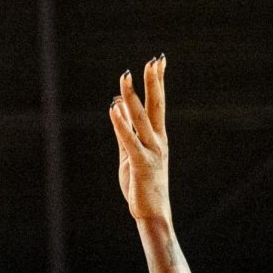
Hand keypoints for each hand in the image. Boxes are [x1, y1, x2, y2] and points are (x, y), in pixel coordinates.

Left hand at [109, 54, 170, 221]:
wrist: (152, 212)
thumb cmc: (141, 184)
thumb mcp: (129, 152)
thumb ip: (124, 129)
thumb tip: (118, 104)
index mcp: (157, 138)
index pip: (158, 104)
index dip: (158, 82)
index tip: (158, 61)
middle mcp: (157, 141)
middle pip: (156, 106)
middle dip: (154, 82)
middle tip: (154, 60)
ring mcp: (151, 152)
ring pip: (141, 119)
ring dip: (132, 97)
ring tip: (126, 77)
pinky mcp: (141, 164)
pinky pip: (129, 140)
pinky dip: (120, 124)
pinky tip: (114, 108)